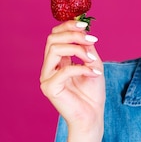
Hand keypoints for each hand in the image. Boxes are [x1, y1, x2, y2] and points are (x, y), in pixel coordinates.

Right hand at [40, 20, 104, 135]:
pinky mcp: (49, 88)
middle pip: (52, 39)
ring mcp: (46, 77)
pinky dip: (82, 69)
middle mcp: (49, 67)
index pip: (55, 35)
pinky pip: (64, 70)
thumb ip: (86, 46)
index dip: (68, 27)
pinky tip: (94, 74)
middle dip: (73, 35)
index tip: (85, 25)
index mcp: (57, 60)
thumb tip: (83, 26)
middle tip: (91, 39)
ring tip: (93, 60)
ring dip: (77, 50)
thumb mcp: (93, 63)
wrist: (92, 116)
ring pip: (55, 49)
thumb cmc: (92, 92)